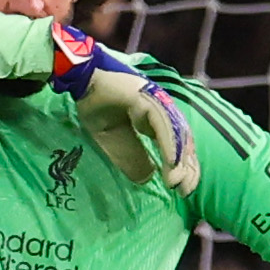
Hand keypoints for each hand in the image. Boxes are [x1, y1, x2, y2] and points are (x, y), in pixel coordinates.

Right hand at [49, 23, 199, 194]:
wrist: (82, 77)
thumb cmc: (97, 105)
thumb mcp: (114, 140)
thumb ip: (131, 157)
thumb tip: (148, 179)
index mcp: (156, 118)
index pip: (176, 143)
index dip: (181, 166)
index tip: (182, 189)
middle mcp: (161, 108)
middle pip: (182, 140)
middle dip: (186, 167)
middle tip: (186, 191)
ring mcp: (157, 101)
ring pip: (176, 132)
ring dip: (179, 159)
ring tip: (178, 183)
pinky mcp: (148, 97)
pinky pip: (163, 124)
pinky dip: (169, 145)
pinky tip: (172, 164)